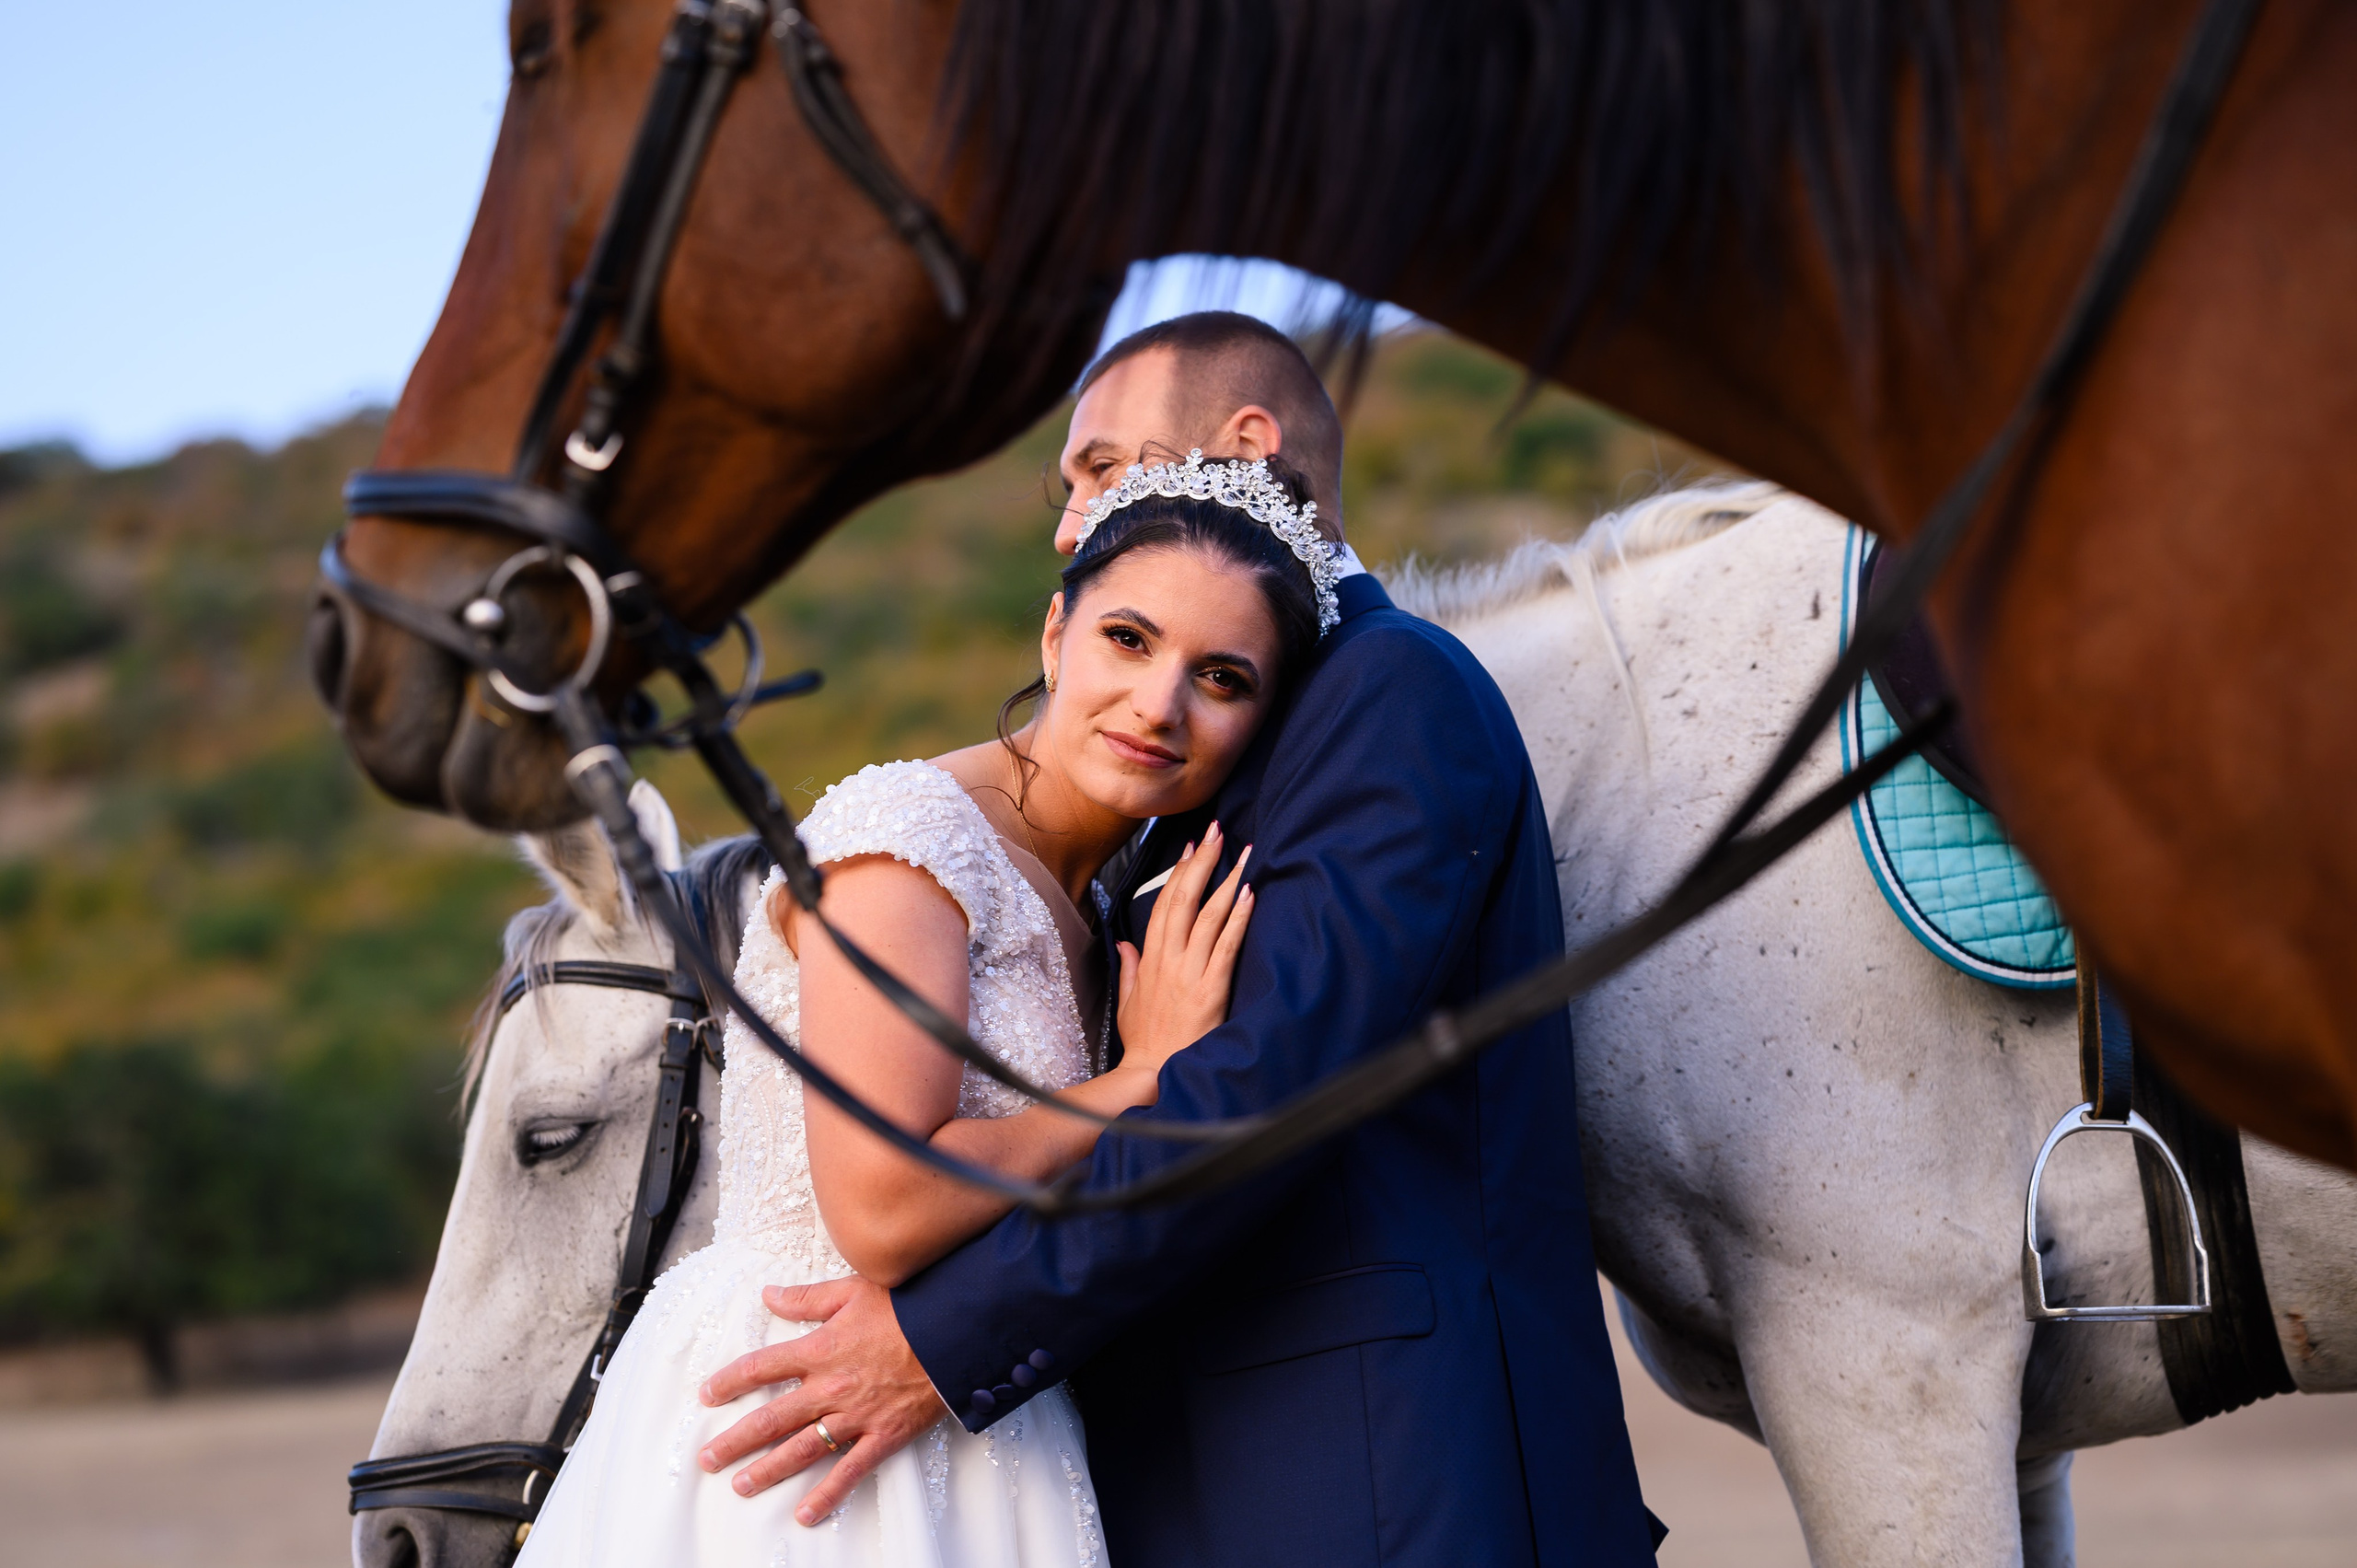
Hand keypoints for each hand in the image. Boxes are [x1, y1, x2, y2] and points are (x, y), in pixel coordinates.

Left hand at [696, 1277, 947, 1522]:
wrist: (957, 1331)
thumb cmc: (909, 1306)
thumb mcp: (853, 1290)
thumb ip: (807, 1298)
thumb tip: (768, 1294)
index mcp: (820, 1349)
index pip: (762, 1368)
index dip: (730, 1382)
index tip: (706, 1395)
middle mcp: (830, 1387)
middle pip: (771, 1418)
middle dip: (735, 1440)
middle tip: (708, 1458)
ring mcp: (855, 1416)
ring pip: (801, 1449)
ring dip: (767, 1470)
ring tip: (740, 1485)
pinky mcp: (883, 1436)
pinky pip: (849, 1471)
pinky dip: (827, 1494)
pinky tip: (805, 1514)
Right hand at [1115, 820, 1255, 1079]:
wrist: (1155, 1076)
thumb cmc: (1146, 1045)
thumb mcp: (1128, 1004)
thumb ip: (1129, 969)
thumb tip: (1126, 943)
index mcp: (1150, 961)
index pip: (1164, 906)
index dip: (1178, 873)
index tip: (1191, 848)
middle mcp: (1168, 960)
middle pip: (1184, 899)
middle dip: (1202, 862)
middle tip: (1217, 832)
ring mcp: (1188, 972)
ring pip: (1207, 915)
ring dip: (1226, 880)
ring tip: (1242, 853)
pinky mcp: (1210, 989)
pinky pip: (1225, 945)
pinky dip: (1238, 918)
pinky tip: (1249, 894)